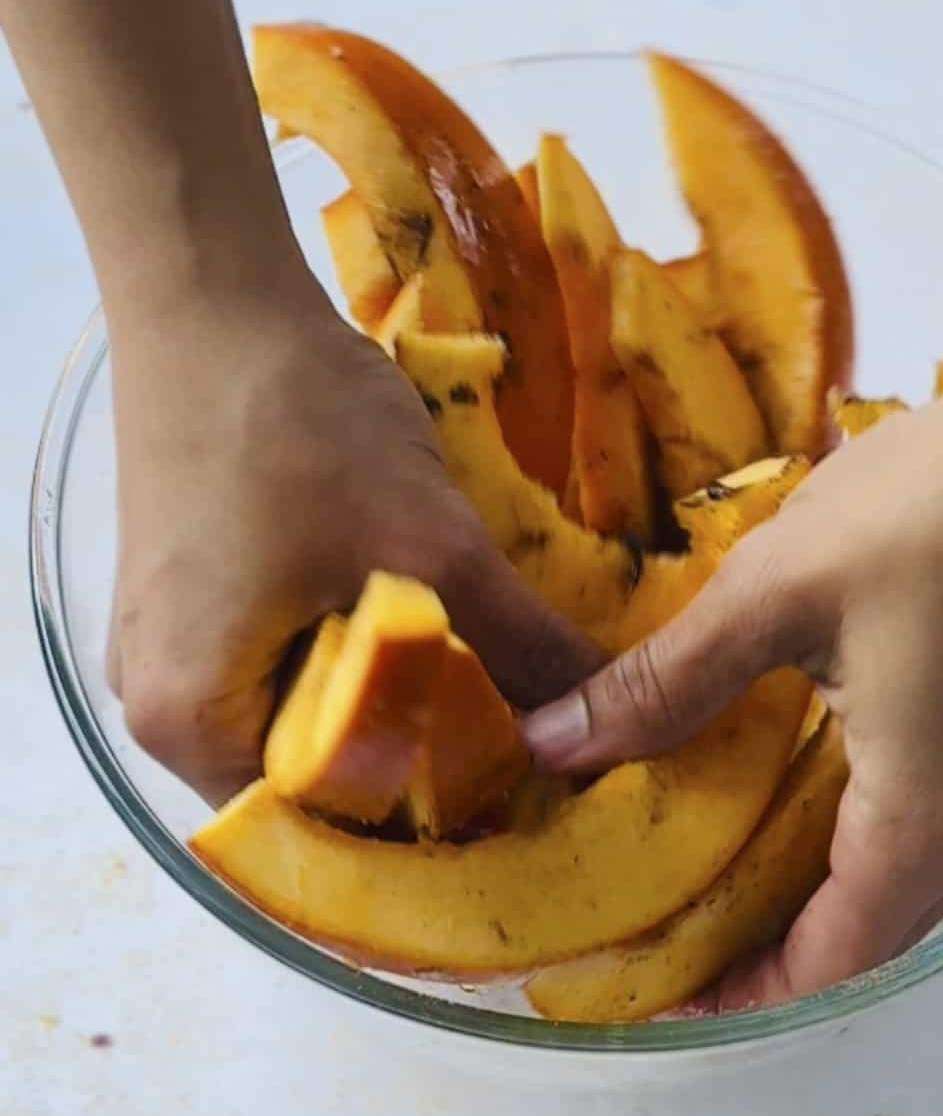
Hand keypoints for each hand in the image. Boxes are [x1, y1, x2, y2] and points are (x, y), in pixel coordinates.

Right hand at [108, 280, 603, 803]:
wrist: (211, 286)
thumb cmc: (295, 422)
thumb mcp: (427, 544)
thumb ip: (517, 644)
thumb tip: (604, 713)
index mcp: (194, 726)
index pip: (327, 830)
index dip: (432, 821)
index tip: (522, 800)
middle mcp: (165, 708)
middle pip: (316, 779)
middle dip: (419, 760)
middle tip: (523, 742)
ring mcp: (173, 648)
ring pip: (308, 713)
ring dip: (394, 697)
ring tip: (489, 681)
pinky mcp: (194, 593)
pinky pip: (288, 657)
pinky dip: (360, 648)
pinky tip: (428, 620)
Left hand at [523, 358, 942, 1009]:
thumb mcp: (776, 592)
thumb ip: (667, 681)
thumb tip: (555, 742)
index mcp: (925, 818)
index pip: (827, 963)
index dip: (742, 991)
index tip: (665, 986)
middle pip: (873, 933)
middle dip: (774, 945)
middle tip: (678, 924)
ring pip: (916, 877)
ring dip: (828, 885)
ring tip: (733, 856)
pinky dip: (879, 831)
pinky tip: (820, 774)